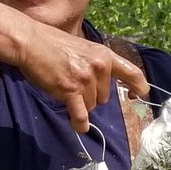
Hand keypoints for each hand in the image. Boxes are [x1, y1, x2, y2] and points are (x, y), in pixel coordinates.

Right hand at [9, 22, 147, 131]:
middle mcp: (99, 67)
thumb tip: (103, 83)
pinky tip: (79, 127)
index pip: (132, 73)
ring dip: (79, 102)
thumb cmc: (53, 44)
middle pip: (104, 97)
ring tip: (63, 86)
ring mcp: (86, 79)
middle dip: (90, 95)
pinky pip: (80, 115)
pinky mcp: (71, 90)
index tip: (140, 95)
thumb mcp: (84, 48)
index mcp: (105, 55)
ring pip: (91, 105)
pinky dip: (80, 124)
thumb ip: (97, 64)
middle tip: (72, 82)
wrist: (30, 42)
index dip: (140, 86)